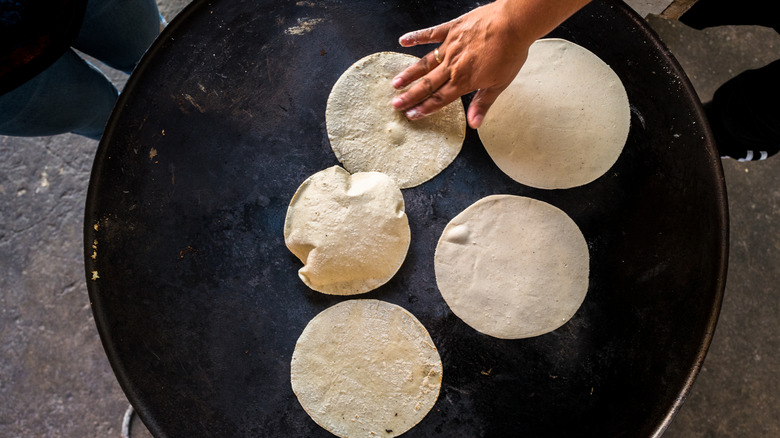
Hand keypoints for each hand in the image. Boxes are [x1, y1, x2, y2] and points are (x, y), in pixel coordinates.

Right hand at [391, 0, 590, 128]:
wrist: (514, 24)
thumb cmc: (510, 54)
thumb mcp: (499, 83)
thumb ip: (482, 103)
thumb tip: (474, 125)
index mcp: (463, 81)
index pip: (440, 99)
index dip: (424, 108)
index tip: (411, 115)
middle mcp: (452, 66)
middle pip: (428, 84)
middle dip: (410, 96)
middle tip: (395, 104)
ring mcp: (450, 47)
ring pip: (425, 63)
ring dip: (409, 74)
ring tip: (395, 83)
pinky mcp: (452, 29)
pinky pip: (430, 34)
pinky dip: (416, 37)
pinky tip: (403, 40)